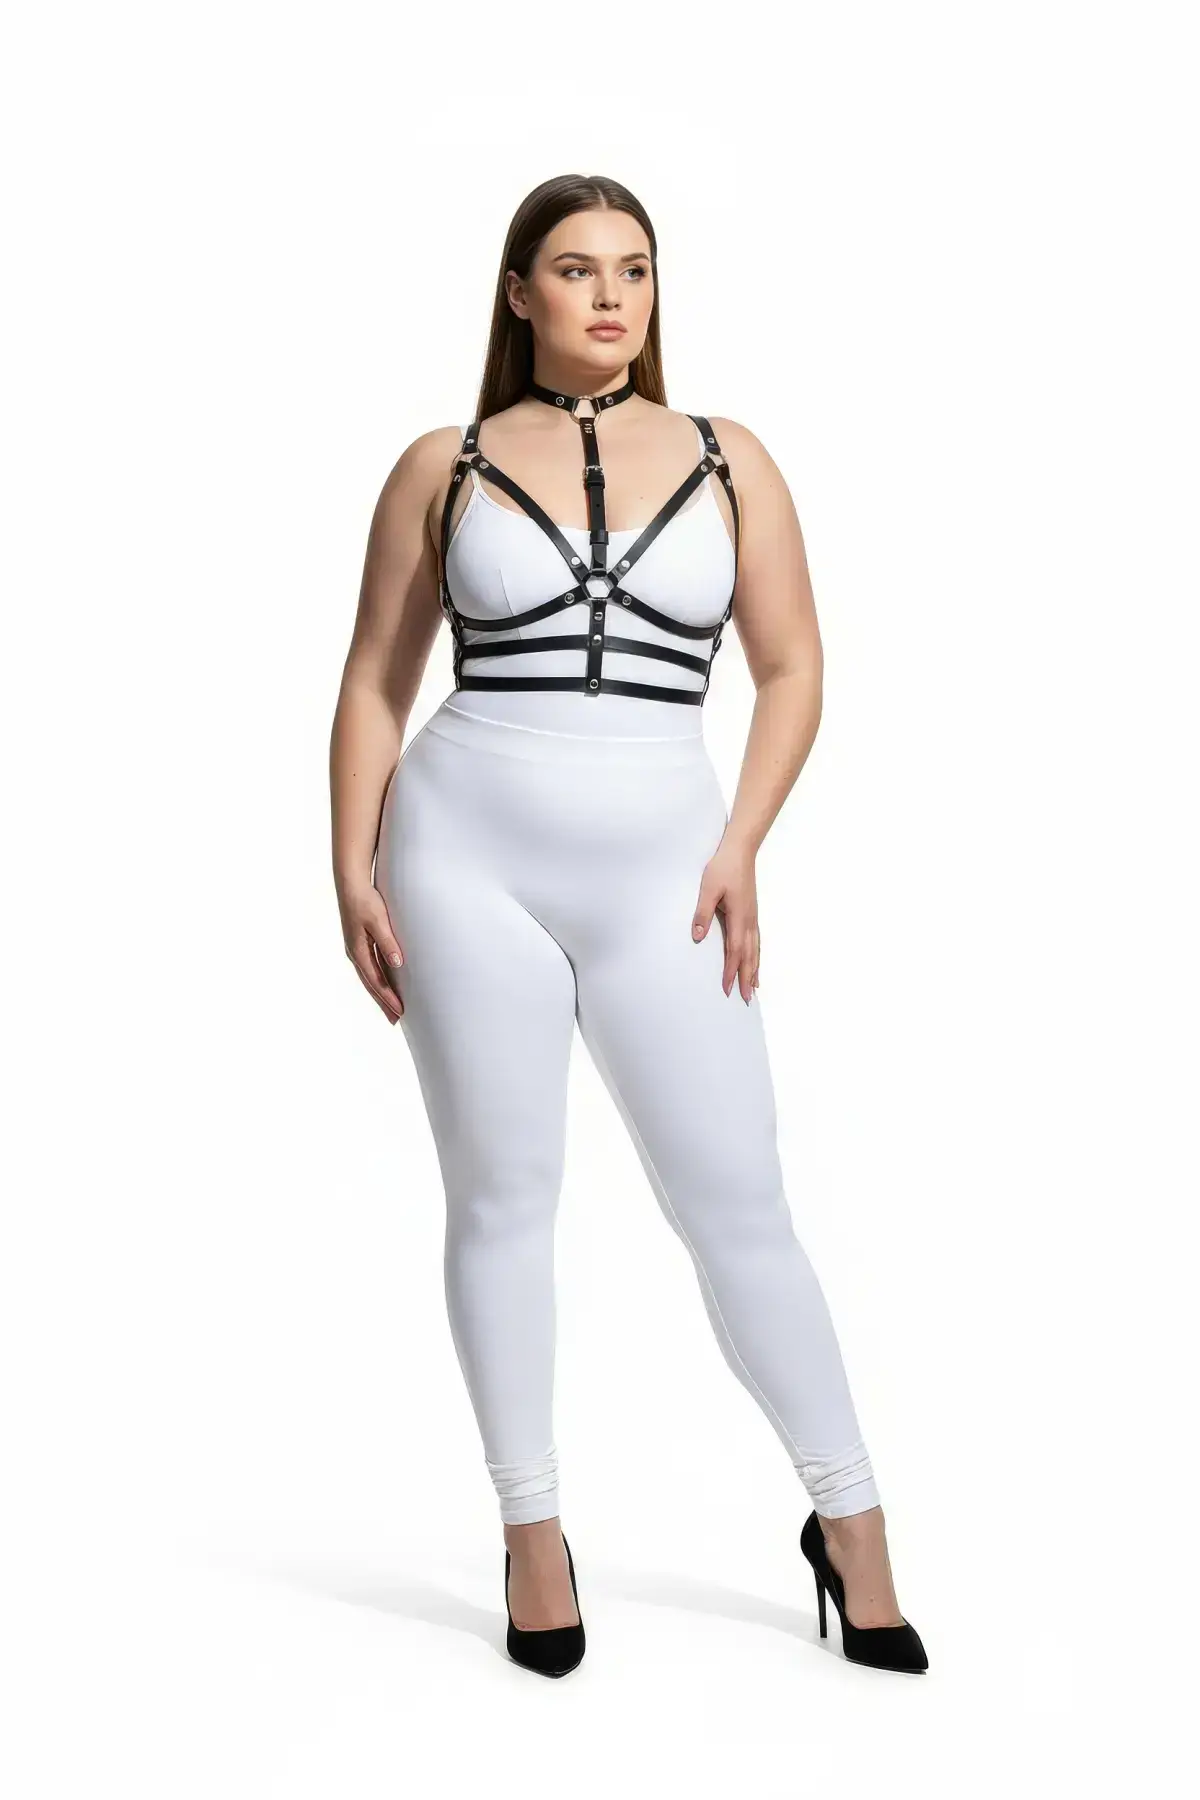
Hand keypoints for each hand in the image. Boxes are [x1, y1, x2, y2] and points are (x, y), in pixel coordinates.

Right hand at [340, 884, 404, 1021]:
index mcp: (358, 950)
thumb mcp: (378, 920)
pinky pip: (369, 968)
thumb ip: (388, 942)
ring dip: (380, 994)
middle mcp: (355, 953)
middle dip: (383, 1002)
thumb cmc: (365, 900)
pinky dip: (377, 980)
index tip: (400, 1011)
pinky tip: (384, 984)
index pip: (376, 980)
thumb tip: (397, 964)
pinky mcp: (359, 943)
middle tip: (396, 1020)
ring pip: (369, 978)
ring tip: (391, 1008)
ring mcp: (356, 949)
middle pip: (371, 984)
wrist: (350, 884)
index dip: (388, 997)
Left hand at [691, 838, 760, 1001]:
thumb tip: (697, 937)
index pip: (735, 951)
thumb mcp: (708, 889)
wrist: (740, 850)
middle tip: (746, 999)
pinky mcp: (752, 912)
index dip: (731, 971)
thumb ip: (702, 913)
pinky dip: (757, 955)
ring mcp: (753, 917)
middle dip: (747, 978)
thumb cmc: (723, 867)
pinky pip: (756, 940)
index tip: (727, 989)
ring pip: (756, 949)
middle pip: (749, 955)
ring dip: (755, 970)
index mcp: (738, 917)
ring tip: (755, 988)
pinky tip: (755, 960)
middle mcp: (749, 920)